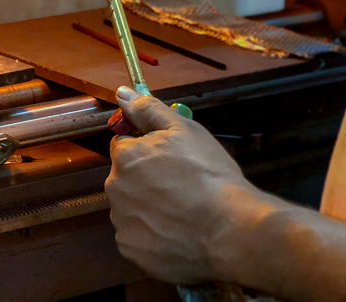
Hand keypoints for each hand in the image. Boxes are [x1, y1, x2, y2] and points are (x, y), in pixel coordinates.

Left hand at [106, 86, 272, 284]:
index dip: (147, 152)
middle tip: (181, 188)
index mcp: (125, 157)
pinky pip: (137, 238)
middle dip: (146, 181)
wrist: (231, 229)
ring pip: (131, 209)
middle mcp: (114, 188)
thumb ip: (149, 110)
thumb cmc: (210, 175)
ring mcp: (121, 221)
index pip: (125, 147)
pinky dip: (152, 237)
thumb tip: (122, 93)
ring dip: (148, 209)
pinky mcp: (131, 250)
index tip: (169, 161)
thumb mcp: (184, 130)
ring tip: (183, 213)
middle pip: (125, 179)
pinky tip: (177, 235)